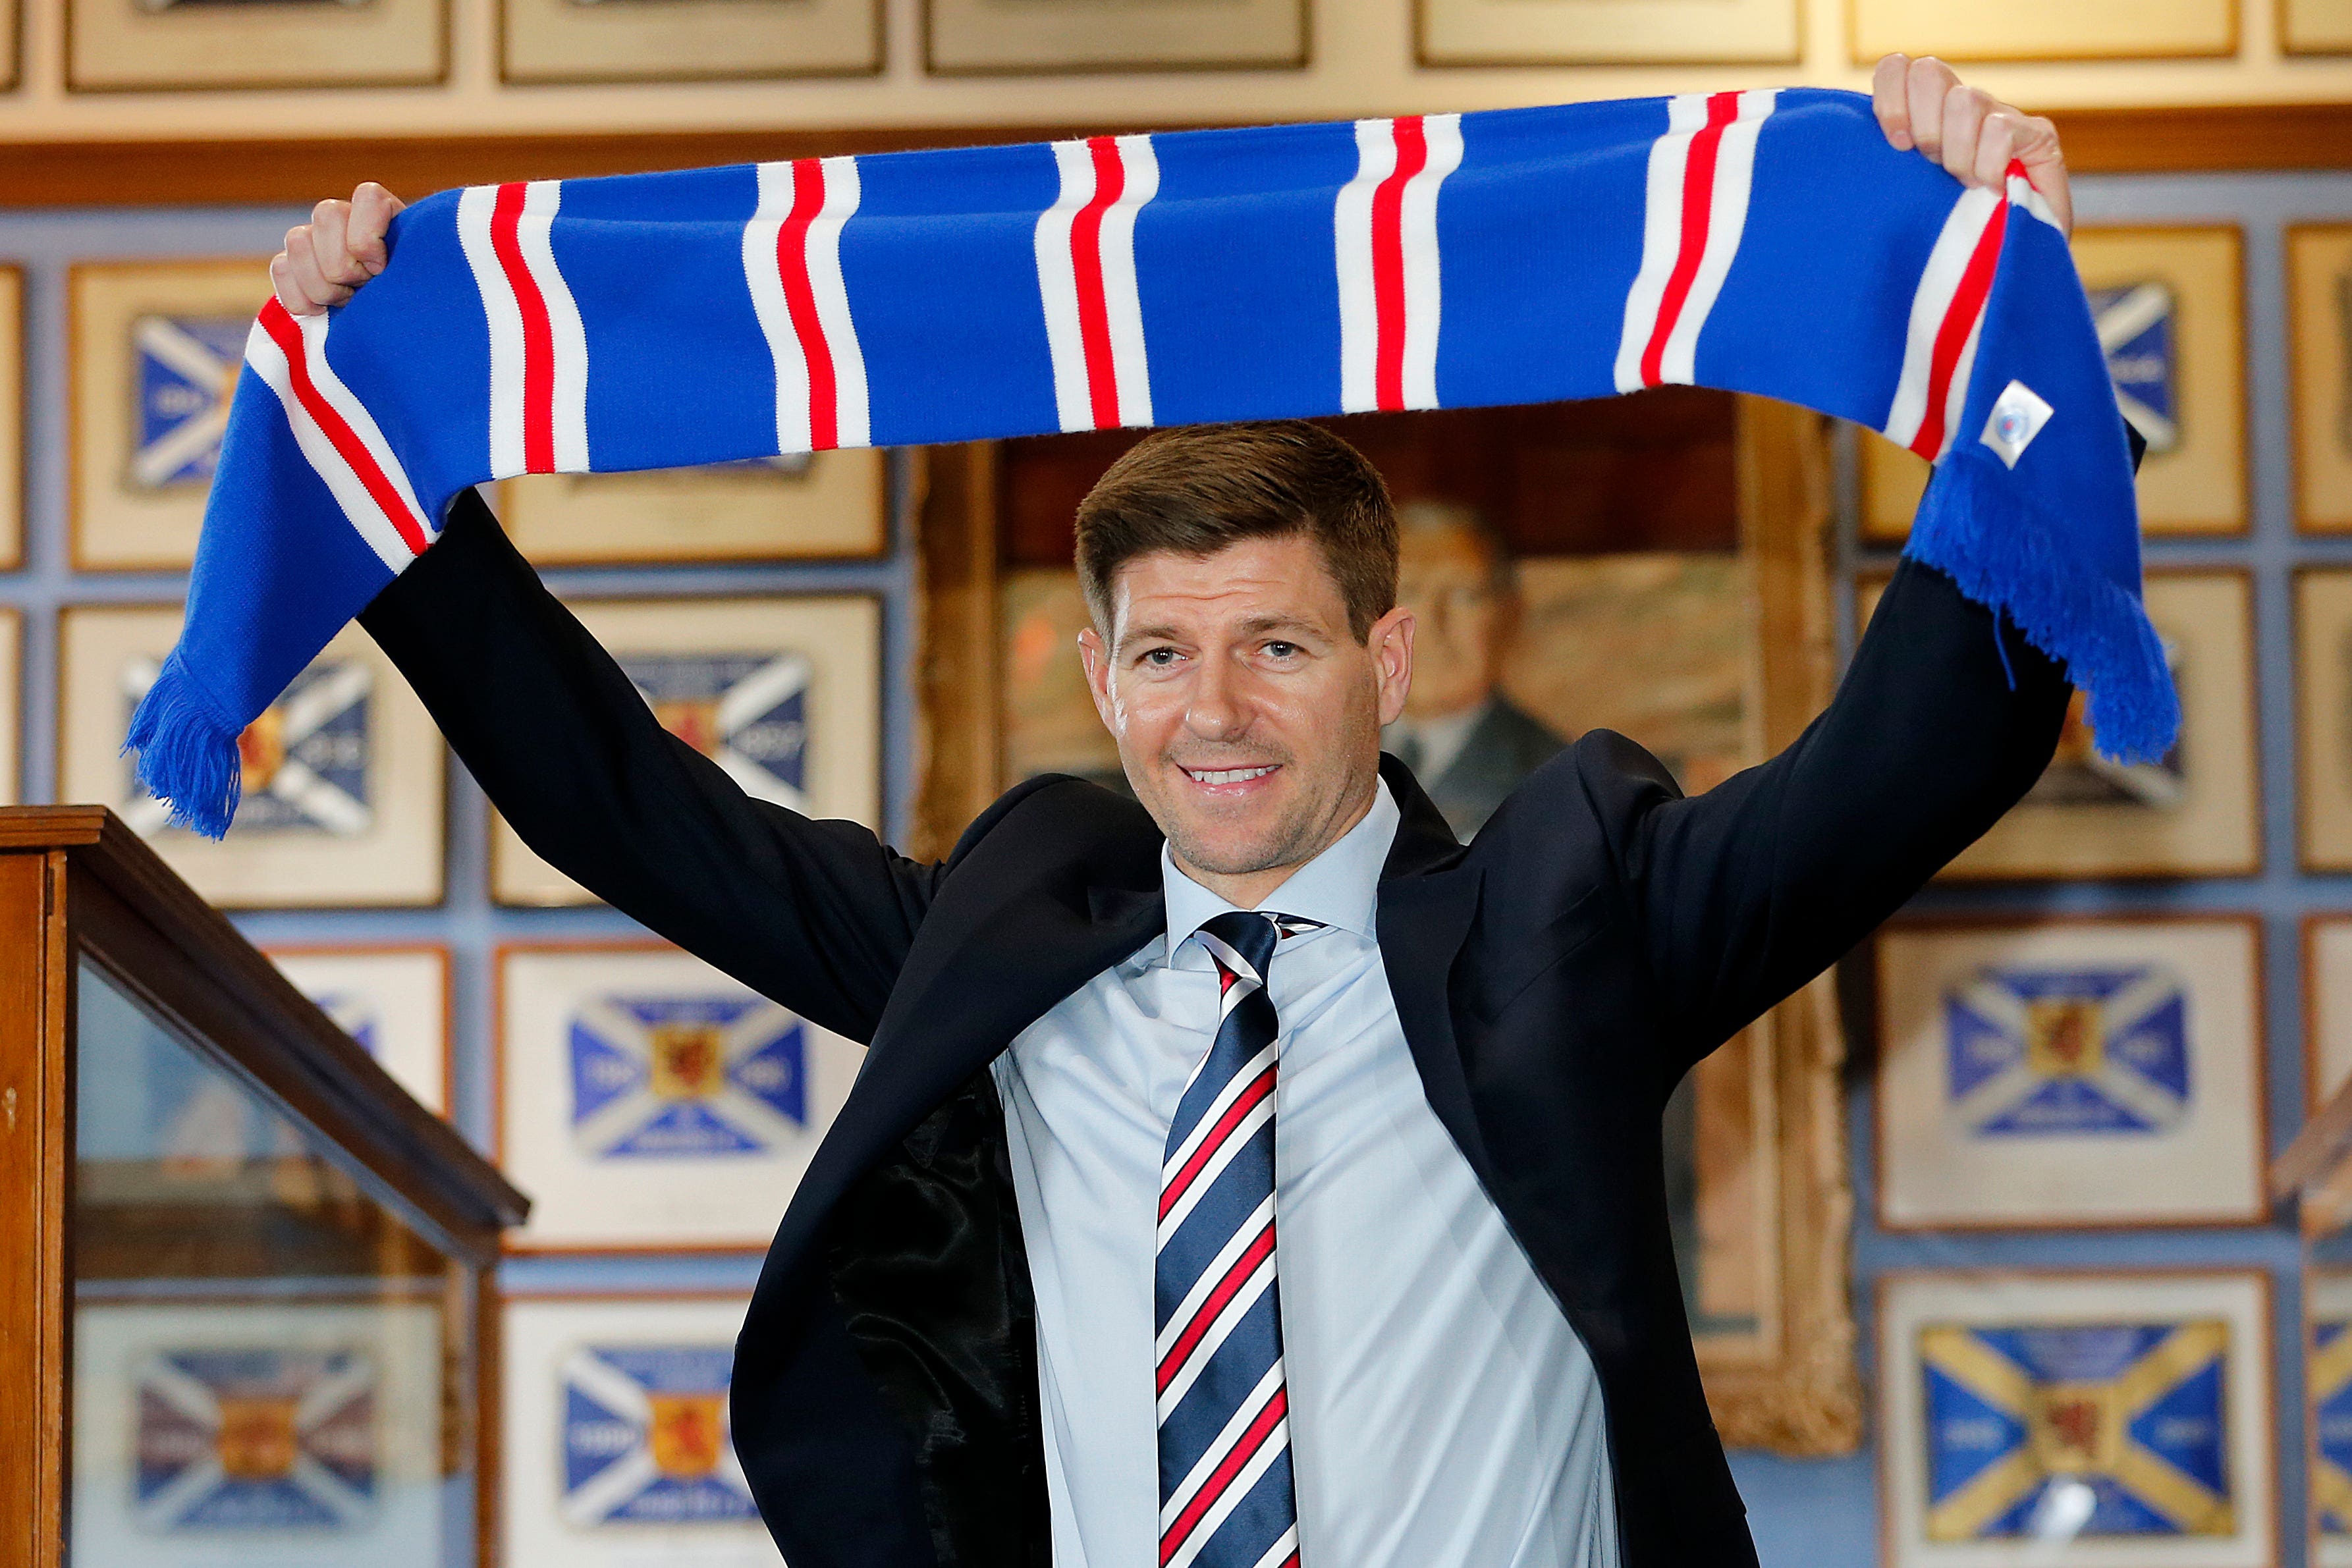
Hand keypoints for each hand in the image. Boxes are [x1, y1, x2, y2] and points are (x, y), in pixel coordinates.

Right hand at [271, 181, 406, 315]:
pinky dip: (299, 296)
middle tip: (365, 288)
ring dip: (323, 284)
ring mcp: (313, 238)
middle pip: (326, 215)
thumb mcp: (420, 279)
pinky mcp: (291, 263)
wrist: (391, 325)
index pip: (367, 196)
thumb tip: (385, 271)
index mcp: (381, 212)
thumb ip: (413, 263)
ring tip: (347, 301)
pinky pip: (281, 268)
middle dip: (345, 266)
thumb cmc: (411, 300)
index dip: (368, 237)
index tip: (381, 268)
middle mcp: (344, 217)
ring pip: (297, 241)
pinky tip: (320, 311)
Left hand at [1871, 54, 2070, 236]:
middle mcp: (1960, 107)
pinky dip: (1988, 163)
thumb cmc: (1944, 240)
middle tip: (1932, 167)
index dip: (1889, 99)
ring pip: (1964, 99)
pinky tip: (1989, 188)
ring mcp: (2000, 116)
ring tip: (1962, 184)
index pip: (1896, 68)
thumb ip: (1882, 174)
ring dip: (1957, 152)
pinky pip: (2000, 128)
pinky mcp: (2038, 135)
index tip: (1896, 145)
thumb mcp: (1901, 204)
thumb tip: (1858, 154)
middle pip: (1928, 72)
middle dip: (1923, 126)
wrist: (2009, 265)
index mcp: (1923, 115)